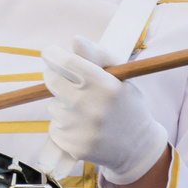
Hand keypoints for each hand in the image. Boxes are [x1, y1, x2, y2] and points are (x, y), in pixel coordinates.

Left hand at [43, 36, 169, 184]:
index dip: (53, 54)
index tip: (50, 53)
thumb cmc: (127, 105)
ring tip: (85, 111)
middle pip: (51, 80)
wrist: (137, 148)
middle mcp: (89, 106)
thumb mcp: (121, 77)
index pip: (66, 63)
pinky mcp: (71, 145)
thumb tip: (75, 40)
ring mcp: (78, 128)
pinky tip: (83, 127)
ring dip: (63, 104)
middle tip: (69, 82)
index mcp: (104, 85)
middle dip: (55, 76)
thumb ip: (98, 55)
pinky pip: (54, 126)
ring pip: (53, 104)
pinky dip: (64, 124)